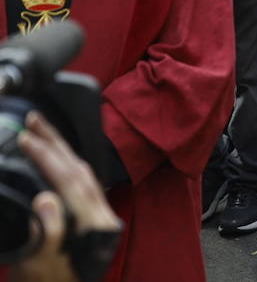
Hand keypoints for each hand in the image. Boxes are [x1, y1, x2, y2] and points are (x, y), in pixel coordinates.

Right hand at [14, 111, 121, 281]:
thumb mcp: (39, 264)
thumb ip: (48, 232)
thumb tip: (45, 198)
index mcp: (92, 225)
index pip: (69, 180)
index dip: (48, 157)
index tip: (25, 138)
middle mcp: (102, 215)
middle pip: (80, 168)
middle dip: (57, 142)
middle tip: (34, 119)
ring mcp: (101, 215)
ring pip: (84, 172)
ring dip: (62, 149)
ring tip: (40, 131)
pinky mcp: (95, 217)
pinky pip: (85, 181)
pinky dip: (69, 164)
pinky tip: (57, 156)